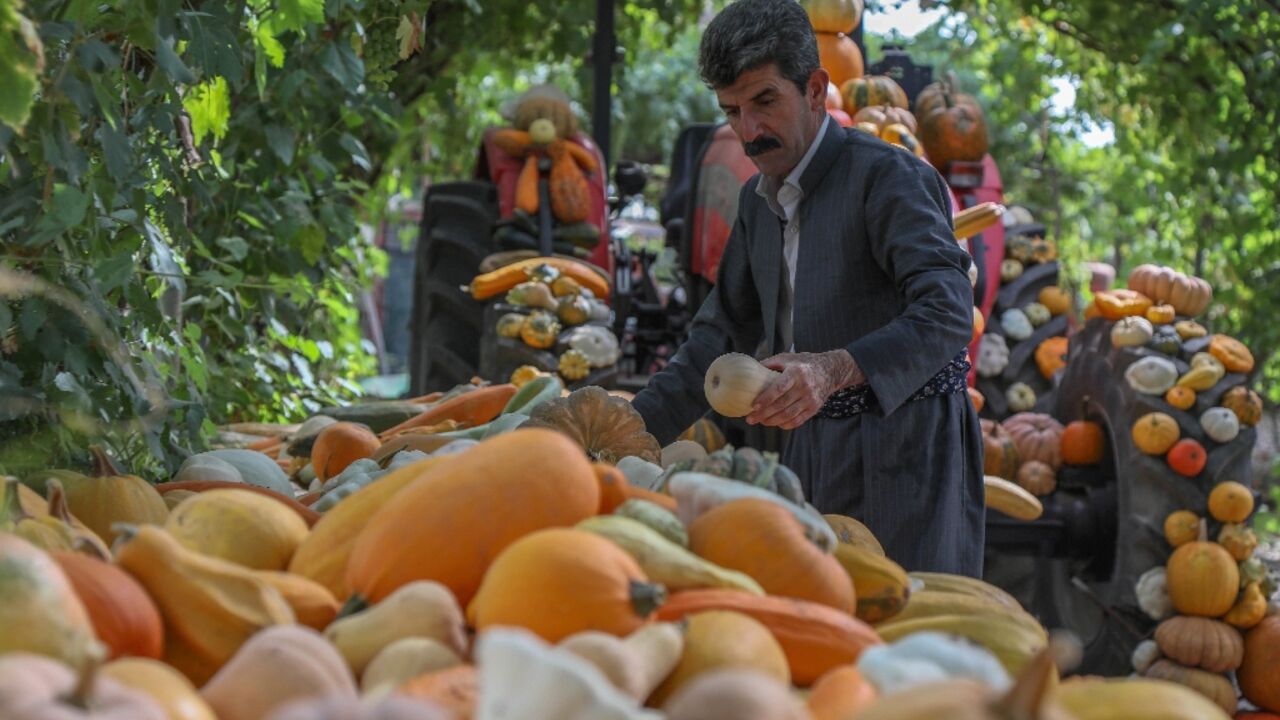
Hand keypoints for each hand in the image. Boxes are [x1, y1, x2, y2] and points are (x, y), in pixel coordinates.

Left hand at [745, 350, 864, 429]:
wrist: (830, 370)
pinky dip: (785, 424)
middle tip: (750, 419)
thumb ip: (769, 364)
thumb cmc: (804, 363)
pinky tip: (776, 423)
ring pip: (789, 415)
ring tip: (761, 422)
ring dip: (772, 421)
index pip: (779, 388)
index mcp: (796, 372)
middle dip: (764, 414)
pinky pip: (798, 420)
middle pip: (782, 404)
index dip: (766, 398)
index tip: (754, 406)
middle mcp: (805, 386)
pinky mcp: (814, 408)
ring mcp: (811, 399)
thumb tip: (750, 370)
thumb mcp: (787, 358)